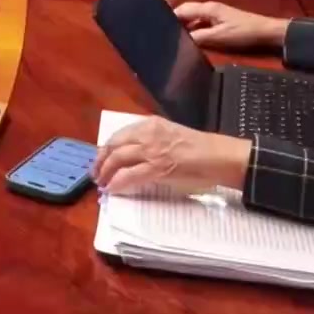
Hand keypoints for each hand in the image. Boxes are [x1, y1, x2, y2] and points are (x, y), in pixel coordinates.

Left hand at [93, 116, 252, 193]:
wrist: (218, 156)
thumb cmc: (200, 149)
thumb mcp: (170, 136)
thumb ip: (152, 141)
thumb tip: (134, 156)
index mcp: (150, 124)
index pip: (119, 135)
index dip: (106, 148)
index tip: (101, 158)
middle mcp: (147, 134)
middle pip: (113, 146)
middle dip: (100, 161)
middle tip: (95, 174)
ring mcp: (150, 150)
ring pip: (117, 159)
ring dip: (105, 173)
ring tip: (101, 183)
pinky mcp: (155, 168)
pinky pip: (128, 175)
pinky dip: (116, 183)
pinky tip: (112, 189)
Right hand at [174, 1, 289, 51]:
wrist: (267, 32)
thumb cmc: (244, 32)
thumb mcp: (219, 37)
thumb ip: (199, 37)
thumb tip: (180, 39)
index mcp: (207, 8)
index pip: (181, 10)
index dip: (169, 17)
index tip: (157, 28)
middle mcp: (209, 8)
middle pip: (186, 13)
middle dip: (175, 22)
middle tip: (163, 35)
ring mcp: (215, 14)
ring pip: (194, 19)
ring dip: (184, 27)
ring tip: (173, 39)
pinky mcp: (220, 21)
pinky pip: (201, 23)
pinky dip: (194, 30)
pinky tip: (191, 40)